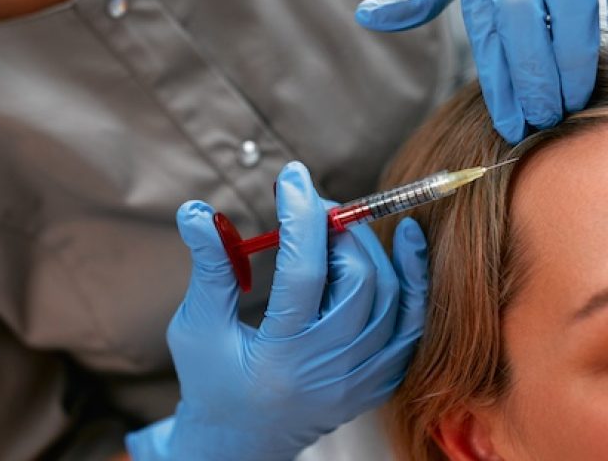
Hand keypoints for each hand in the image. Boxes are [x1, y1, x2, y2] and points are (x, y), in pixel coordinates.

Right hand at [126, 161, 427, 460]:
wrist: (241, 444)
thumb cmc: (212, 381)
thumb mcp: (198, 325)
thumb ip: (208, 266)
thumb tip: (196, 210)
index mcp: (280, 357)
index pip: (303, 273)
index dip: (301, 216)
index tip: (293, 177)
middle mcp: (328, 370)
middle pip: (358, 282)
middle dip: (337, 228)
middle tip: (312, 202)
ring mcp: (360, 379)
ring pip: (391, 299)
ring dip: (372, 247)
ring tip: (342, 219)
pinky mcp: (376, 379)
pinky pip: (411, 324)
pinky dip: (414, 280)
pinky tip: (408, 241)